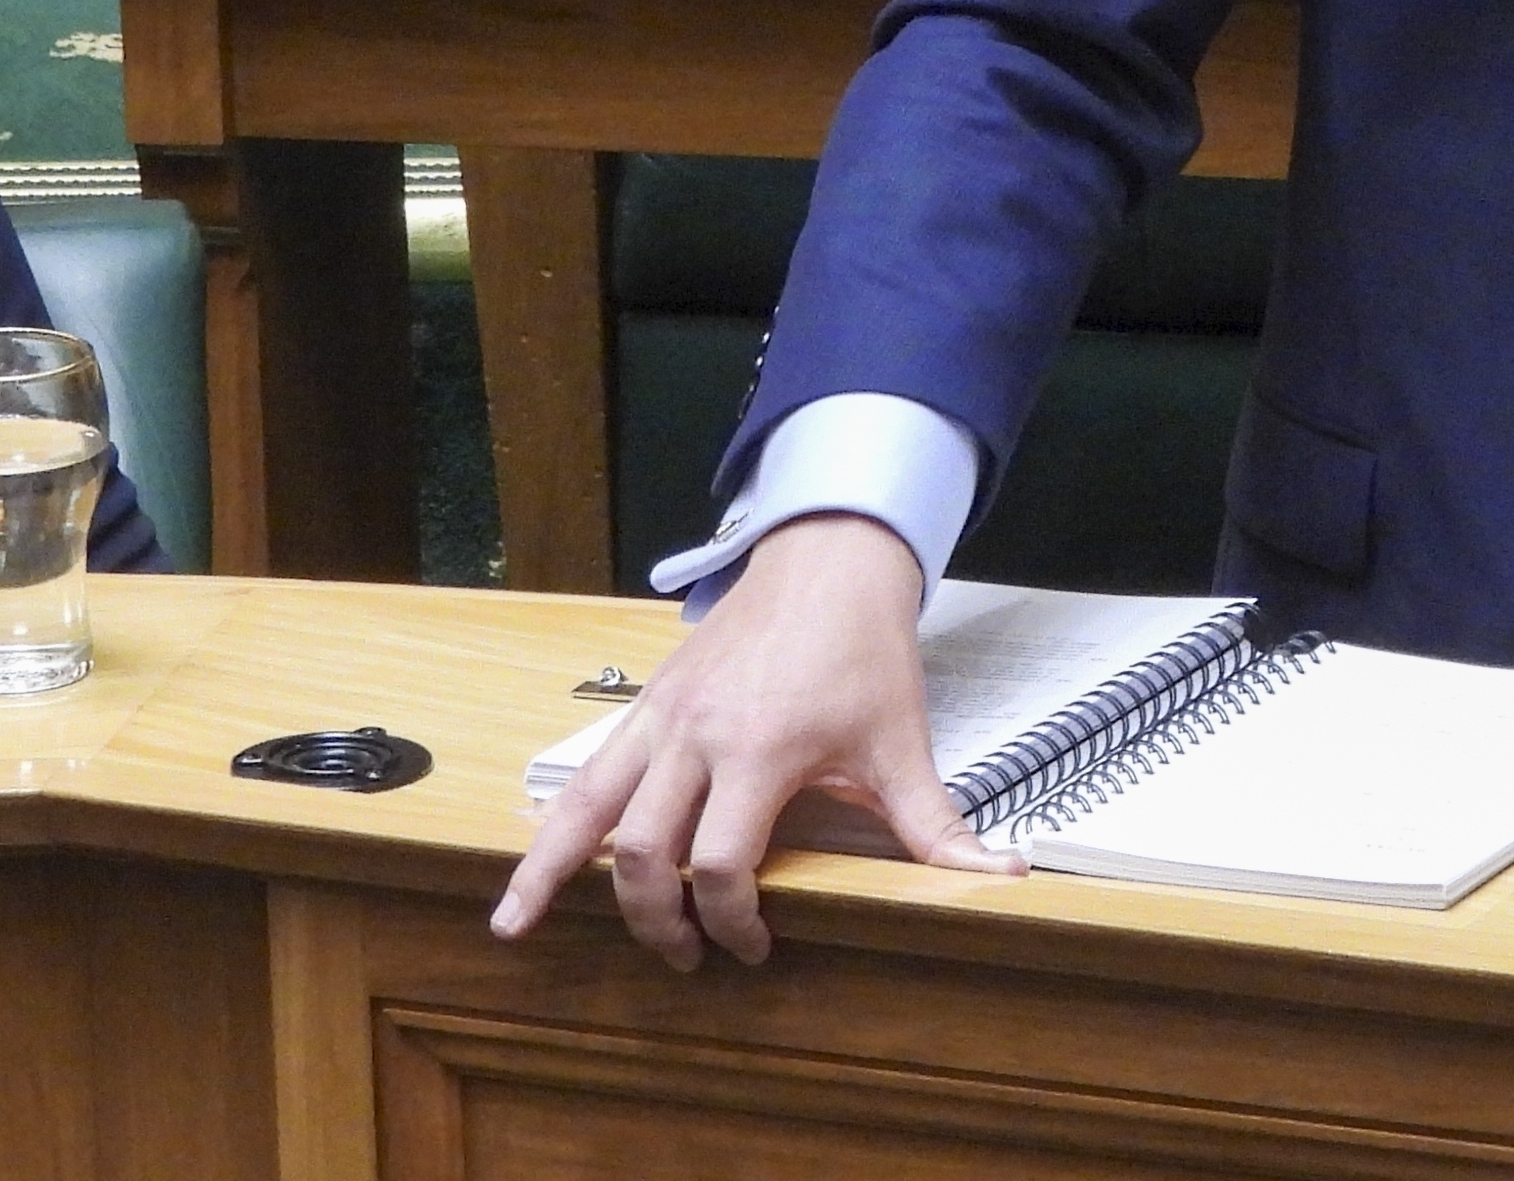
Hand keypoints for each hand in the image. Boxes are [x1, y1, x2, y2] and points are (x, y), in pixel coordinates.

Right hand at [487, 512, 1020, 967]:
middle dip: (655, 918)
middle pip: (646, 849)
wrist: (827, 557)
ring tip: (513, 927)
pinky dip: (554, 822)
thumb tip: (1000, 877)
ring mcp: (663, 716)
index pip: (724, 864)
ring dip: (554, 871)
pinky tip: (528, 862)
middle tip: (682, 956)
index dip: (734, 921)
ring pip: (588, 806)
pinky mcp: (647, 703)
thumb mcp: (902, 738)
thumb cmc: (864, 648)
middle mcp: (697, 735)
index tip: (755, 947)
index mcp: (760, 749)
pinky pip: (588, 772)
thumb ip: (937, 822)